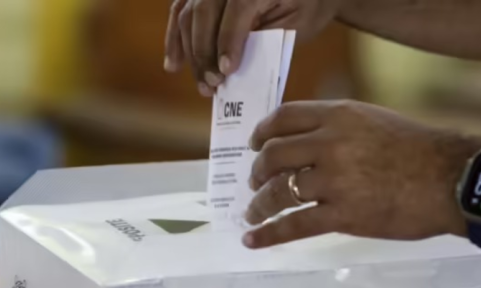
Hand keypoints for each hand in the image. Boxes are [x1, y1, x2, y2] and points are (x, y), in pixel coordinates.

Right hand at [164, 0, 343, 95]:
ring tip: (201, 84)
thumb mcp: (297, 22)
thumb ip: (264, 40)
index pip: (236, 8)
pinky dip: (174, 38)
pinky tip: (173, 65)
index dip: (227, 42)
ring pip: (187, 14)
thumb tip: (232, 68)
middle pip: (203, 12)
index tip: (225, 73)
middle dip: (203, 53)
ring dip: (188, 53)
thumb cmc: (307, 4)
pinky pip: (179, 9)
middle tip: (211, 85)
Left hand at [242, 100, 480, 248]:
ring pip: (278, 192)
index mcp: (339, 117)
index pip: (284, 118)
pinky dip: (268, 234)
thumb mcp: (375, 121)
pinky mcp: (342, 215)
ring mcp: (334, 181)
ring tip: (253, 213)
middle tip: (255, 182)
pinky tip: (253, 239)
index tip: (254, 144)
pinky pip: (293, 225)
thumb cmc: (420, 151)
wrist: (454, 181)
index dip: (262, 132)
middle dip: (258, 171)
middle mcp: (330, 144)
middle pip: (273, 155)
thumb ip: (339, 128)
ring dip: (259, 204)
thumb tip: (306, 143)